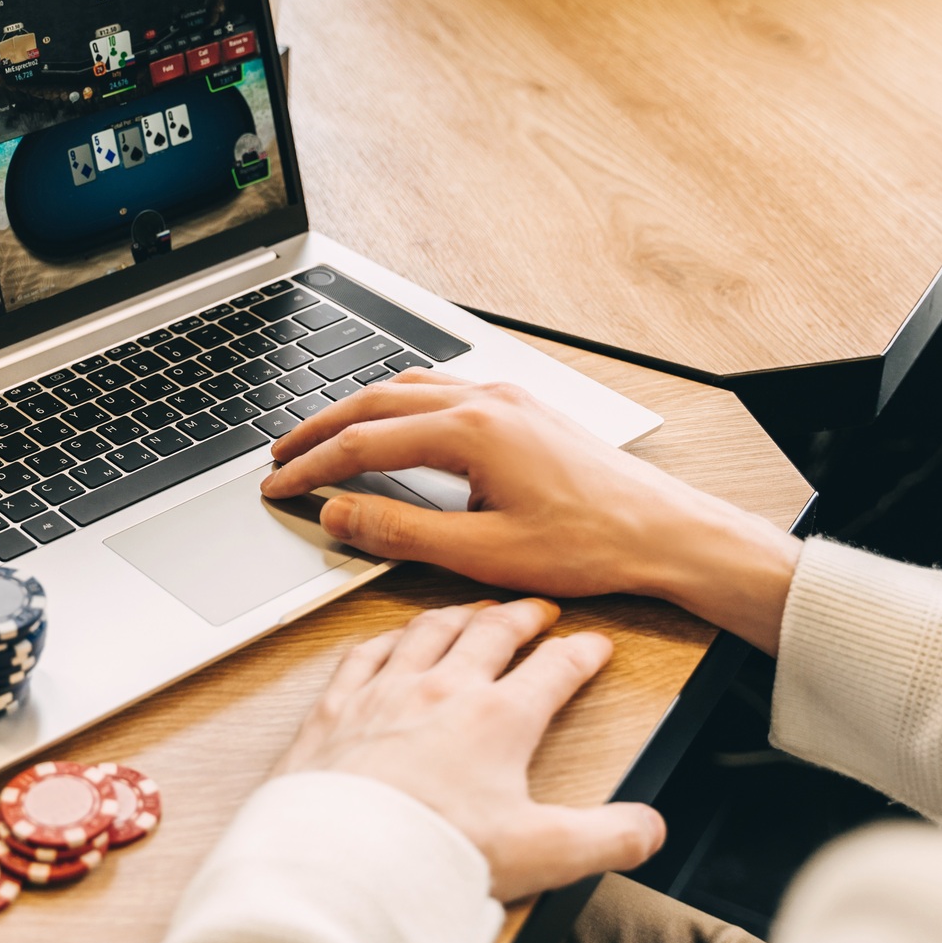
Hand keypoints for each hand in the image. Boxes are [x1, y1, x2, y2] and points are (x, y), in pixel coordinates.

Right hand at [259, 372, 800, 653]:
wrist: (664, 531)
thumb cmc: (589, 545)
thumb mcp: (482, 554)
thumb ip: (400, 533)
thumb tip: (340, 516)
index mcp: (471, 432)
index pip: (363, 444)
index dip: (311, 468)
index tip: (277, 486)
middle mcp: (485, 401)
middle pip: (375, 402)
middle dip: (320, 429)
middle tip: (280, 456)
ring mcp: (506, 398)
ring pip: (407, 389)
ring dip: (358, 412)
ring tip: (324, 440)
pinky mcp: (522, 409)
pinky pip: (442, 390)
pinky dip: (399, 406)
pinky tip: (393, 428)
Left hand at [275, 597, 664, 900]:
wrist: (344, 861)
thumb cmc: (433, 854)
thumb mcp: (542, 853)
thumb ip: (606, 838)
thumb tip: (647, 829)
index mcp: (498, 720)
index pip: (555, 669)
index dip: (583, 653)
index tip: (595, 645)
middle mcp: (442, 691)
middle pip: (491, 633)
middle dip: (522, 616)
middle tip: (538, 610)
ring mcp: (385, 693)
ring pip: (428, 631)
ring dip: (457, 614)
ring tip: (472, 611)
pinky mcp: (337, 708)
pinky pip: (364, 653)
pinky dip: (386, 638)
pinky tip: (389, 639)